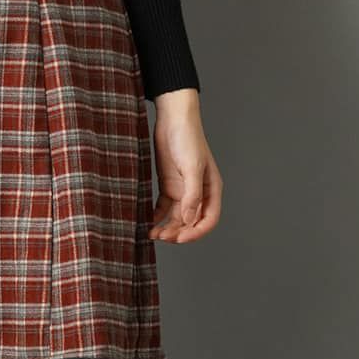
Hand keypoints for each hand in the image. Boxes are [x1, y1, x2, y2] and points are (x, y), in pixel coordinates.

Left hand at [147, 89, 221, 242]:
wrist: (172, 119)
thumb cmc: (188, 138)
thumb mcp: (192, 167)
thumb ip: (192, 195)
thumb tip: (189, 220)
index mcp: (211, 190)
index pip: (208, 219)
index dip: (196, 233)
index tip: (179, 239)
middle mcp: (198, 193)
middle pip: (191, 222)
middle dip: (178, 232)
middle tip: (162, 237)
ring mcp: (183, 190)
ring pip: (176, 217)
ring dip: (167, 227)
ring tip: (153, 233)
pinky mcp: (168, 185)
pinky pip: (163, 207)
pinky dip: (157, 217)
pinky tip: (148, 222)